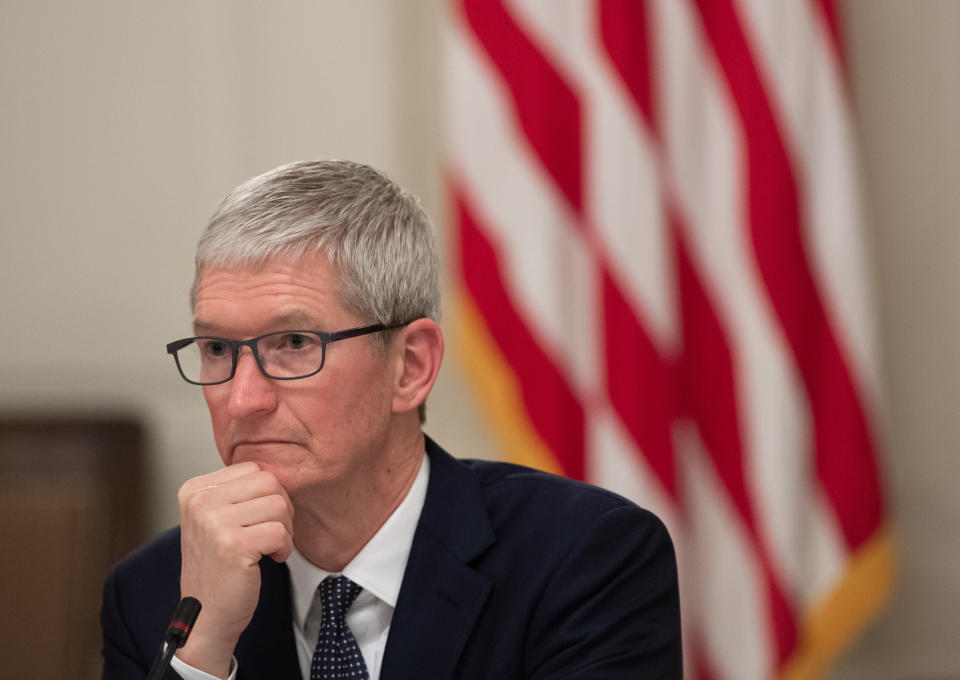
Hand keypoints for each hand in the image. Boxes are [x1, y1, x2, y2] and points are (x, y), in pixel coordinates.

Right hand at [174, 462, 294, 677]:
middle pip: (269, 482)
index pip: (253, 468)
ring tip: (268, 547)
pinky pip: (280, 531)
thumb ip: (238, 492)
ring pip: (279, 505)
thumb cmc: (219, 566)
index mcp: (195, 490)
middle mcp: (200, 502)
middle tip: (271, 534)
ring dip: (285, 530)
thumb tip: (277, 467)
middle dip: (281, 509)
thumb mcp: (216, 519)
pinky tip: (270, 559)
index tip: (258, 519)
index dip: (267, 494)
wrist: (205, 616)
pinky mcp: (232, 545)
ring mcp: (214, 523)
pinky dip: (284, 547)